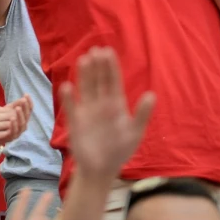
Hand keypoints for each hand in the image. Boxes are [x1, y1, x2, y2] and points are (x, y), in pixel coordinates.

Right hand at [59, 47, 154, 180]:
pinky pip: (71, 107)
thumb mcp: (135, 133)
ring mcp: (87, 112)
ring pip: (85, 89)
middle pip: (98, 81)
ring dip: (84, 75)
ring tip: (84, 60)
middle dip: (97, 66)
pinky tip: (67, 87)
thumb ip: (142, 114)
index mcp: (116, 105)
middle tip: (95, 50)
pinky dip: (68, 98)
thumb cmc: (120, 150)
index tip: (108, 52)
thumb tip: (152, 95)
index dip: (111, 67)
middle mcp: (100, 105)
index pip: (113, 82)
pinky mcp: (75, 122)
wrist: (101, 169)